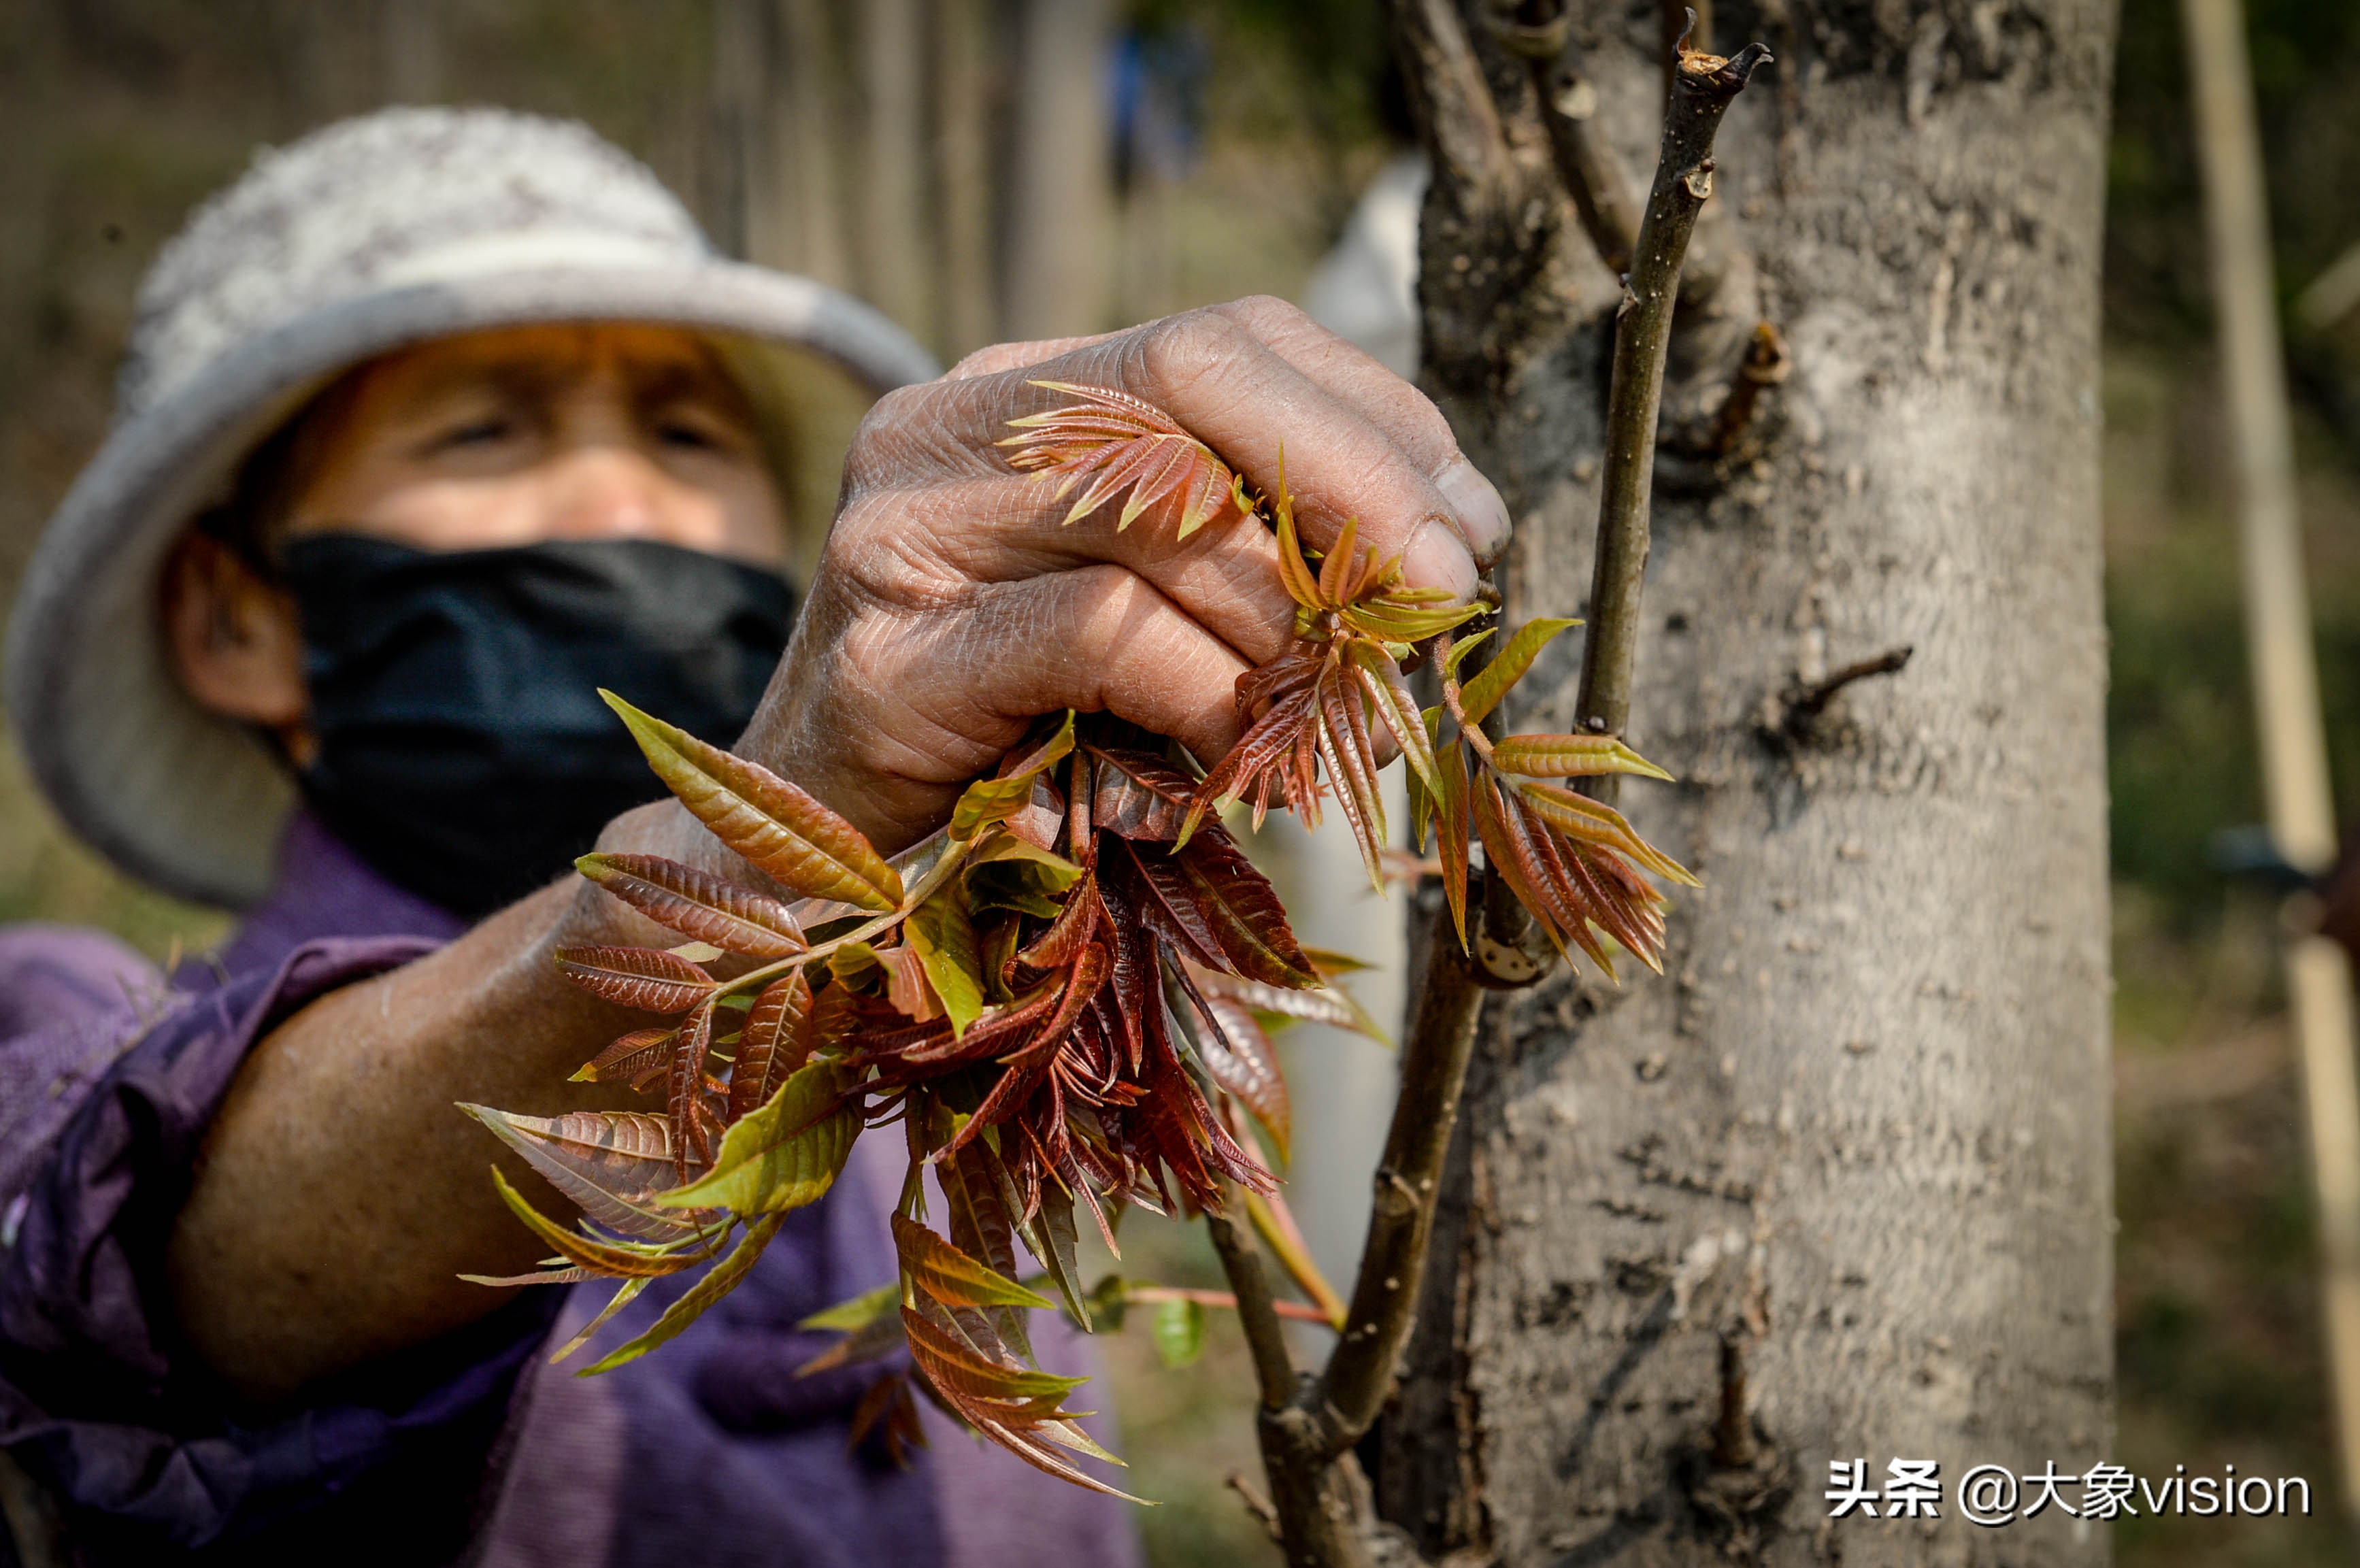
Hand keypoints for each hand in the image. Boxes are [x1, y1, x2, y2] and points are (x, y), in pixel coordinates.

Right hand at [738, 296, 1513, 852]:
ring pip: (1160, 511)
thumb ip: (1252, 542)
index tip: (1467, 521)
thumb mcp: (1152, 603)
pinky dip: (1205, 693)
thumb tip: (1452, 534)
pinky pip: (1106, 634)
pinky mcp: (893, 662)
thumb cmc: (1017, 732)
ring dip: (1284, 621)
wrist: (817, 860)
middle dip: (1354, 487)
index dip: (1370, 416)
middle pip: (1193, 385)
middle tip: (1440, 590)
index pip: (1222, 337)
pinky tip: (1227, 753)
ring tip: (1320, 704)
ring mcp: (900, 535)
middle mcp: (942, 427)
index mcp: (1010, 391)